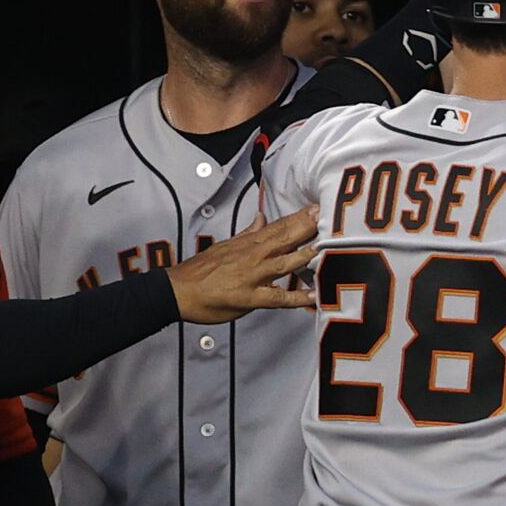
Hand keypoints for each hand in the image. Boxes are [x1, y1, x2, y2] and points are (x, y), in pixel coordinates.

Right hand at [167, 205, 318, 322]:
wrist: (177, 290)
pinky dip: (296, 298)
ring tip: (327, 247)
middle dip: (307, 227)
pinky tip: (313, 296)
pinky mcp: (250, 298)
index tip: (316, 208)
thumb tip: (261, 219)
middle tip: (327, 215)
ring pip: (285, 263)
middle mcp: (253, 256)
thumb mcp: (225, 246)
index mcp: (248, 244)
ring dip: (306, 254)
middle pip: (285, 238)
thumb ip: (248, 234)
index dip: (299, 217)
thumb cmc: (200, 270)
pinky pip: (278, 298)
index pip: (278, 227)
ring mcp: (253, 276)